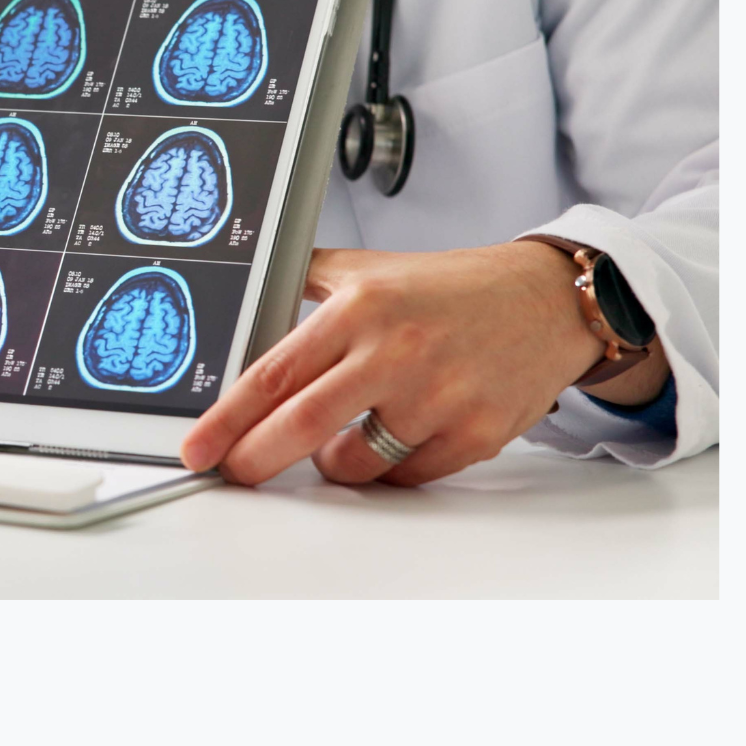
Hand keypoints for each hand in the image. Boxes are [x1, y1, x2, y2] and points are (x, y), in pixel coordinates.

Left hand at [179, 242, 654, 486]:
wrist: (546, 301)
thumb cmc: (452, 287)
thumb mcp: (370, 269)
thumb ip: (306, 278)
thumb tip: (249, 289)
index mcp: (361, 309)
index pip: (275, 373)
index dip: (228, 418)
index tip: (200, 448)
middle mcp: (398, 352)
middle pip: (304, 425)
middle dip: (256, 459)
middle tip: (234, 472)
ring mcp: (439, 397)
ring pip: (355, 463)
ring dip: (331, 462)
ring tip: (336, 437)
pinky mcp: (475, 434)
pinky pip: (405, 476)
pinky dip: (386, 469)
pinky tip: (391, 436)